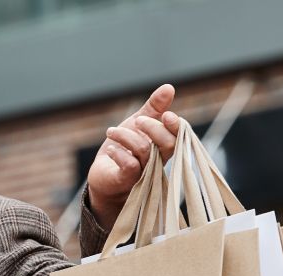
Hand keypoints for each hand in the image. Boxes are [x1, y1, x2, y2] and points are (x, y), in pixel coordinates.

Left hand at [86, 84, 182, 226]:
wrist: (103, 175)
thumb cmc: (124, 149)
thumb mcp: (137, 124)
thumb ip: (154, 108)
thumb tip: (170, 87)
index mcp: (163, 145)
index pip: (179, 136)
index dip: (176, 126)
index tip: (166, 115)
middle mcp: (158, 160)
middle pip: (168, 144)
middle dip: (153, 128)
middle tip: (136, 120)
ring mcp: (144, 173)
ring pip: (144, 150)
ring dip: (125, 136)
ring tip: (111, 131)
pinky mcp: (128, 181)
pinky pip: (130, 165)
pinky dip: (119, 153)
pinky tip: (111, 150)